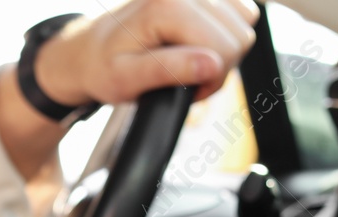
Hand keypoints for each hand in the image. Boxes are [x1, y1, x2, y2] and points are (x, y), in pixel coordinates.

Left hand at [38, 0, 260, 106]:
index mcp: (168, 7)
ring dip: (222, 50)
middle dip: (218, 65)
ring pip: (245, 23)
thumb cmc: (104, 67)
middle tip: (186, 77)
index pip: (226, 47)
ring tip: (188, 60)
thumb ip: (168, 71)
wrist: (92, 50)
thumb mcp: (125, 79)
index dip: (211, 78)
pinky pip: (240, 12)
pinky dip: (224, 34)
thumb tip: (211, 65)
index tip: (186, 88)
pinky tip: (196, 44)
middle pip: (239, 36)